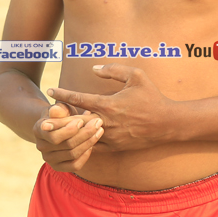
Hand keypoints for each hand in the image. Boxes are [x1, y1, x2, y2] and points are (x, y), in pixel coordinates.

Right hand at [32, 102, 102, 172]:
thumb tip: (55, 111)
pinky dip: (86, 155)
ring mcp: (49, 159)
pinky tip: (92, 144)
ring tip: (99, 130)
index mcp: (38, 130)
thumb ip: (59, 109)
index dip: (68, 129)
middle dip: (85, 133)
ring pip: (72, 154)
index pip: (53, 135)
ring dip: (89, 142)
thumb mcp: (61, 109)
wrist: (59, 127)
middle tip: (98, 123)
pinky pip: (75, 165)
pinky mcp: (58, 167)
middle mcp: (40, 146)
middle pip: (66, 144)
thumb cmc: (62, 115)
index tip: (81, 120)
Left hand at [46, 64, 175, 151]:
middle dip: (62, 115)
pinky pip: (94, 146)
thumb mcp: (136, 76)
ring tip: (63, 123)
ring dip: (73, 129)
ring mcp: (110, 137)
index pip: (78, 98)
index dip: (62, 93)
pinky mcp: (115, 147)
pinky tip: (79, 135)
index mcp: (108, 104)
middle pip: (75, 120)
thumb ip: (113, 70)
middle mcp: (106, 122)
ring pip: (83, 135)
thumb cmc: (151, 97)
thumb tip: (94, 68)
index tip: (50, 90)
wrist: (167, 123)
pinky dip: (84, 140)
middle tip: (52, 111)